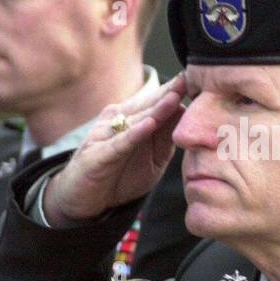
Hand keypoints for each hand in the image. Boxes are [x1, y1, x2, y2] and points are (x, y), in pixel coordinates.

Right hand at [43, 76, 186, 223]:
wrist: (83, 200)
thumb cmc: (119, 176)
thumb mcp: (152, 160)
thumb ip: (166, 139)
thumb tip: (185, 113)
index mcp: (131, 119)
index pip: (155, 102)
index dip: (174, 91)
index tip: (195, 80)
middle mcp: (117, 121)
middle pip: (147, 106)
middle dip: (168, 94)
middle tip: (188, 80)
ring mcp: (105, 136)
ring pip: (135, 120)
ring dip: (156, 109)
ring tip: (174, 98)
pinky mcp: (97, 155)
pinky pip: (119, 143)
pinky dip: (134, 135)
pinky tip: (149, 126)